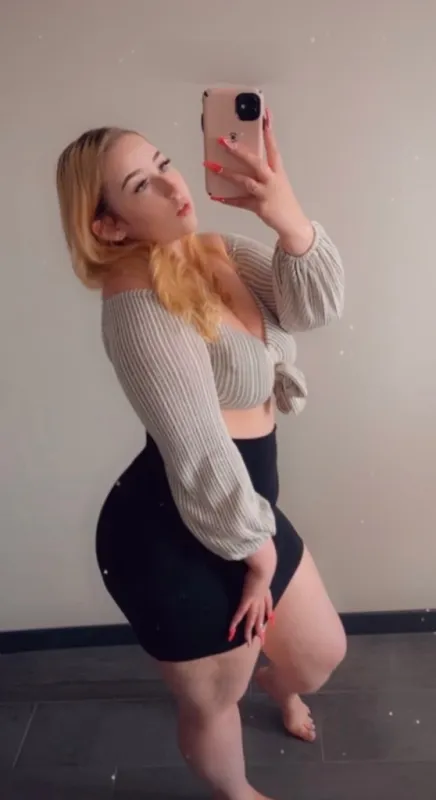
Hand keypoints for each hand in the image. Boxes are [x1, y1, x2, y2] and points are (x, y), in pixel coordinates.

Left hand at [205, 109, 313, 254]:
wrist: (292, 222)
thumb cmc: (282, 199)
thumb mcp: (277, 181)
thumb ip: (264, 170)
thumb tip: (245, 158)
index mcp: (277, 171)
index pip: (272, 147)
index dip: (268, 131)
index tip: (265, 115)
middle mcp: (272, 179)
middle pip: (255, 161)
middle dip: (239, 151)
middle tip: (224, 141)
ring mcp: (265, 193)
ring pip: (245, 181)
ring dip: (227, 173)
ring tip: (212, 166)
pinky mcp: (259, 207)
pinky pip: (240, 202)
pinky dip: (227, 199)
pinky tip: (215, 196)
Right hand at [229, 570, 273, 646]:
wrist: (264, 567)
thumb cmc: (263, 563)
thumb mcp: (264, 567)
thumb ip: (262, 568)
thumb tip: (261, 564)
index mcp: (266, 590)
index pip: (268, 604)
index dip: (269, 612)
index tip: (271, 620)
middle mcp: (261, 598)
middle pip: (261, 616)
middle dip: (261, 628)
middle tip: (262, 640)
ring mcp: (254, 601)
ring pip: (252, 620)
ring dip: (250, 632)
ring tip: (248, 643)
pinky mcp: (247, 600)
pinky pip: (240, 614)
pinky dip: (235, 622)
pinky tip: (231, 631)